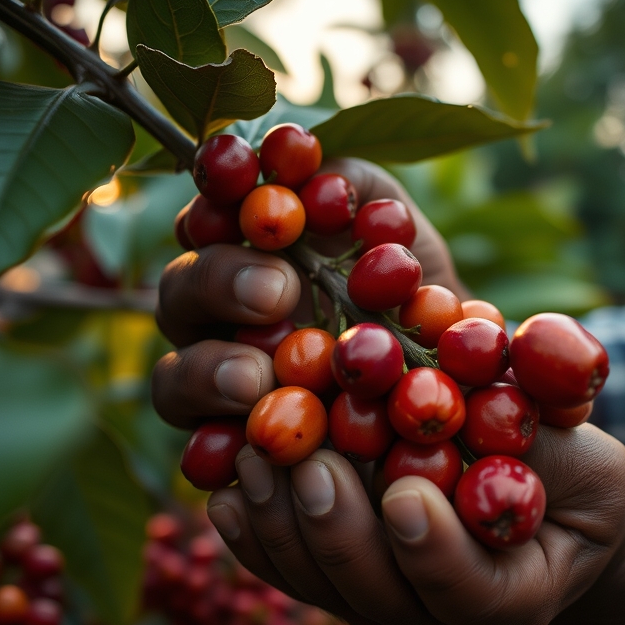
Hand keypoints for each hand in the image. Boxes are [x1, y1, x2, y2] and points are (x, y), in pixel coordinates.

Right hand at [151, 158, 460, 427]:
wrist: (451, 390)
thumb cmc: (417, 298)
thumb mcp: (403, 234)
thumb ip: (360, 189)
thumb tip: (319, 167)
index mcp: (246, 250)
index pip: (207, 214)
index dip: (215, 199)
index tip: (252, 196)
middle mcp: (218, 316)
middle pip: (181, 288)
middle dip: (221, 280)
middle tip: (279, 289)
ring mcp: (218, 389)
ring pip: (173, 377)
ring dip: (207, 372)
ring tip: (256, 379)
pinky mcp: (232, 454)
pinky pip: (201, 457)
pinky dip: (216, 453)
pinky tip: (250, 450)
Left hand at [204, 424, 624, 624]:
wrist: (539, 506)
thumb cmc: (571, 469)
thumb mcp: (585, 448)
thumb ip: (545, 425)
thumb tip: (502, 368)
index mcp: (517, 594)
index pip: (473, 592)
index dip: (436, 551)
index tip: (408, 493)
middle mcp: (444, 618)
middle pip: (379, 597)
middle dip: (339, 530)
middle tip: (312, 464)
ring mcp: (385, 608)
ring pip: (323, 588)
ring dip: (284, 524)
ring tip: (259, 456)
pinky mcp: (340, 584)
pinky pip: (290, 572)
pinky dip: (256, 531)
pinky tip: (229, 487)